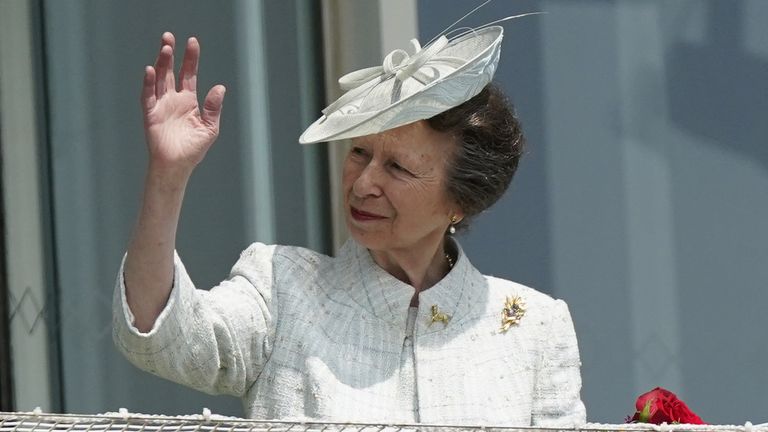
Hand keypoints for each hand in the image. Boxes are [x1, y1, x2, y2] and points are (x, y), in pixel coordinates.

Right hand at [142, 32, 224, 172]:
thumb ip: (213, 107)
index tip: (192, 42)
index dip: (190, 58)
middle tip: (170, 36)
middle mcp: (173, 99)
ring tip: (165, 48)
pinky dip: (149, 83)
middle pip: (170, 71)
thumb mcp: (209, 128)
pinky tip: (151, 70)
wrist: (177, 167)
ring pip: (159, 79)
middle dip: (170, 54)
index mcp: (188, 101)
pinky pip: (148, 95)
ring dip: (161, 63)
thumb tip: (220, 87)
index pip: (188, 74)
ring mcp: (161, 105)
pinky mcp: (150, 114)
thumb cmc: (194, 150)